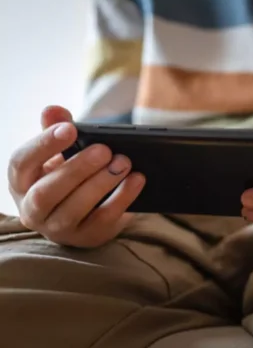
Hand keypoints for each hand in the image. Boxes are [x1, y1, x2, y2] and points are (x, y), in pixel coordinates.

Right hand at [7, 106, 144, 247]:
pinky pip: (103, 221)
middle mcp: (32, 209)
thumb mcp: (61, 151)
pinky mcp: (86, 237)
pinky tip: (136, 180)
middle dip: (78, 169)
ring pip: (74, 209)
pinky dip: (122, 199)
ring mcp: (58, 228)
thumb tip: (52, 110)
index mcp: (21, 181)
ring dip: (101, 184)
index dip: (44, 144)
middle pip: (47, 191)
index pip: (21, 162)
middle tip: (105, 149)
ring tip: (124, 162)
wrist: (89, 209)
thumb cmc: (69, 174)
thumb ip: (58, 129)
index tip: (71, 128)